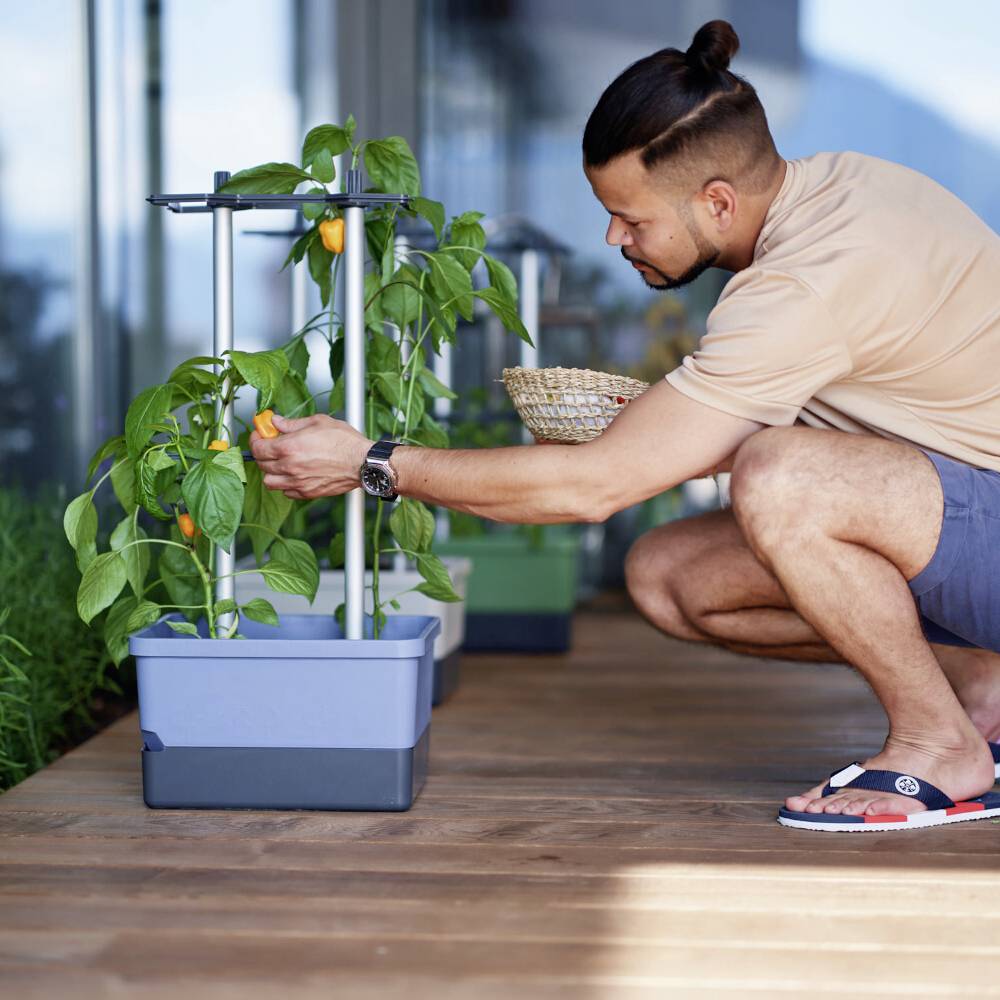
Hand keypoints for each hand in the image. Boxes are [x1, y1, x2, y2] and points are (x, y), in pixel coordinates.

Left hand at [249, 413, 373, 499]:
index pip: (257, 447)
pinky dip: (285, 484)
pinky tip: (293, 475)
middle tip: (271, 446)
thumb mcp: (317, 422)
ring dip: (271, 472)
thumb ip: (292, 423)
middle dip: (263, 454)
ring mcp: (297, 482)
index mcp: (288, 447)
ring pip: (270, 482)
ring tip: (280, 463)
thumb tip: (276, 421)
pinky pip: (286, 492)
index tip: (260, 434)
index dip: (255, 439)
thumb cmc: (345, 442)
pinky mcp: (307, 493)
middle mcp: (289, 467)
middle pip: (261, 464)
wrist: (362, 462)